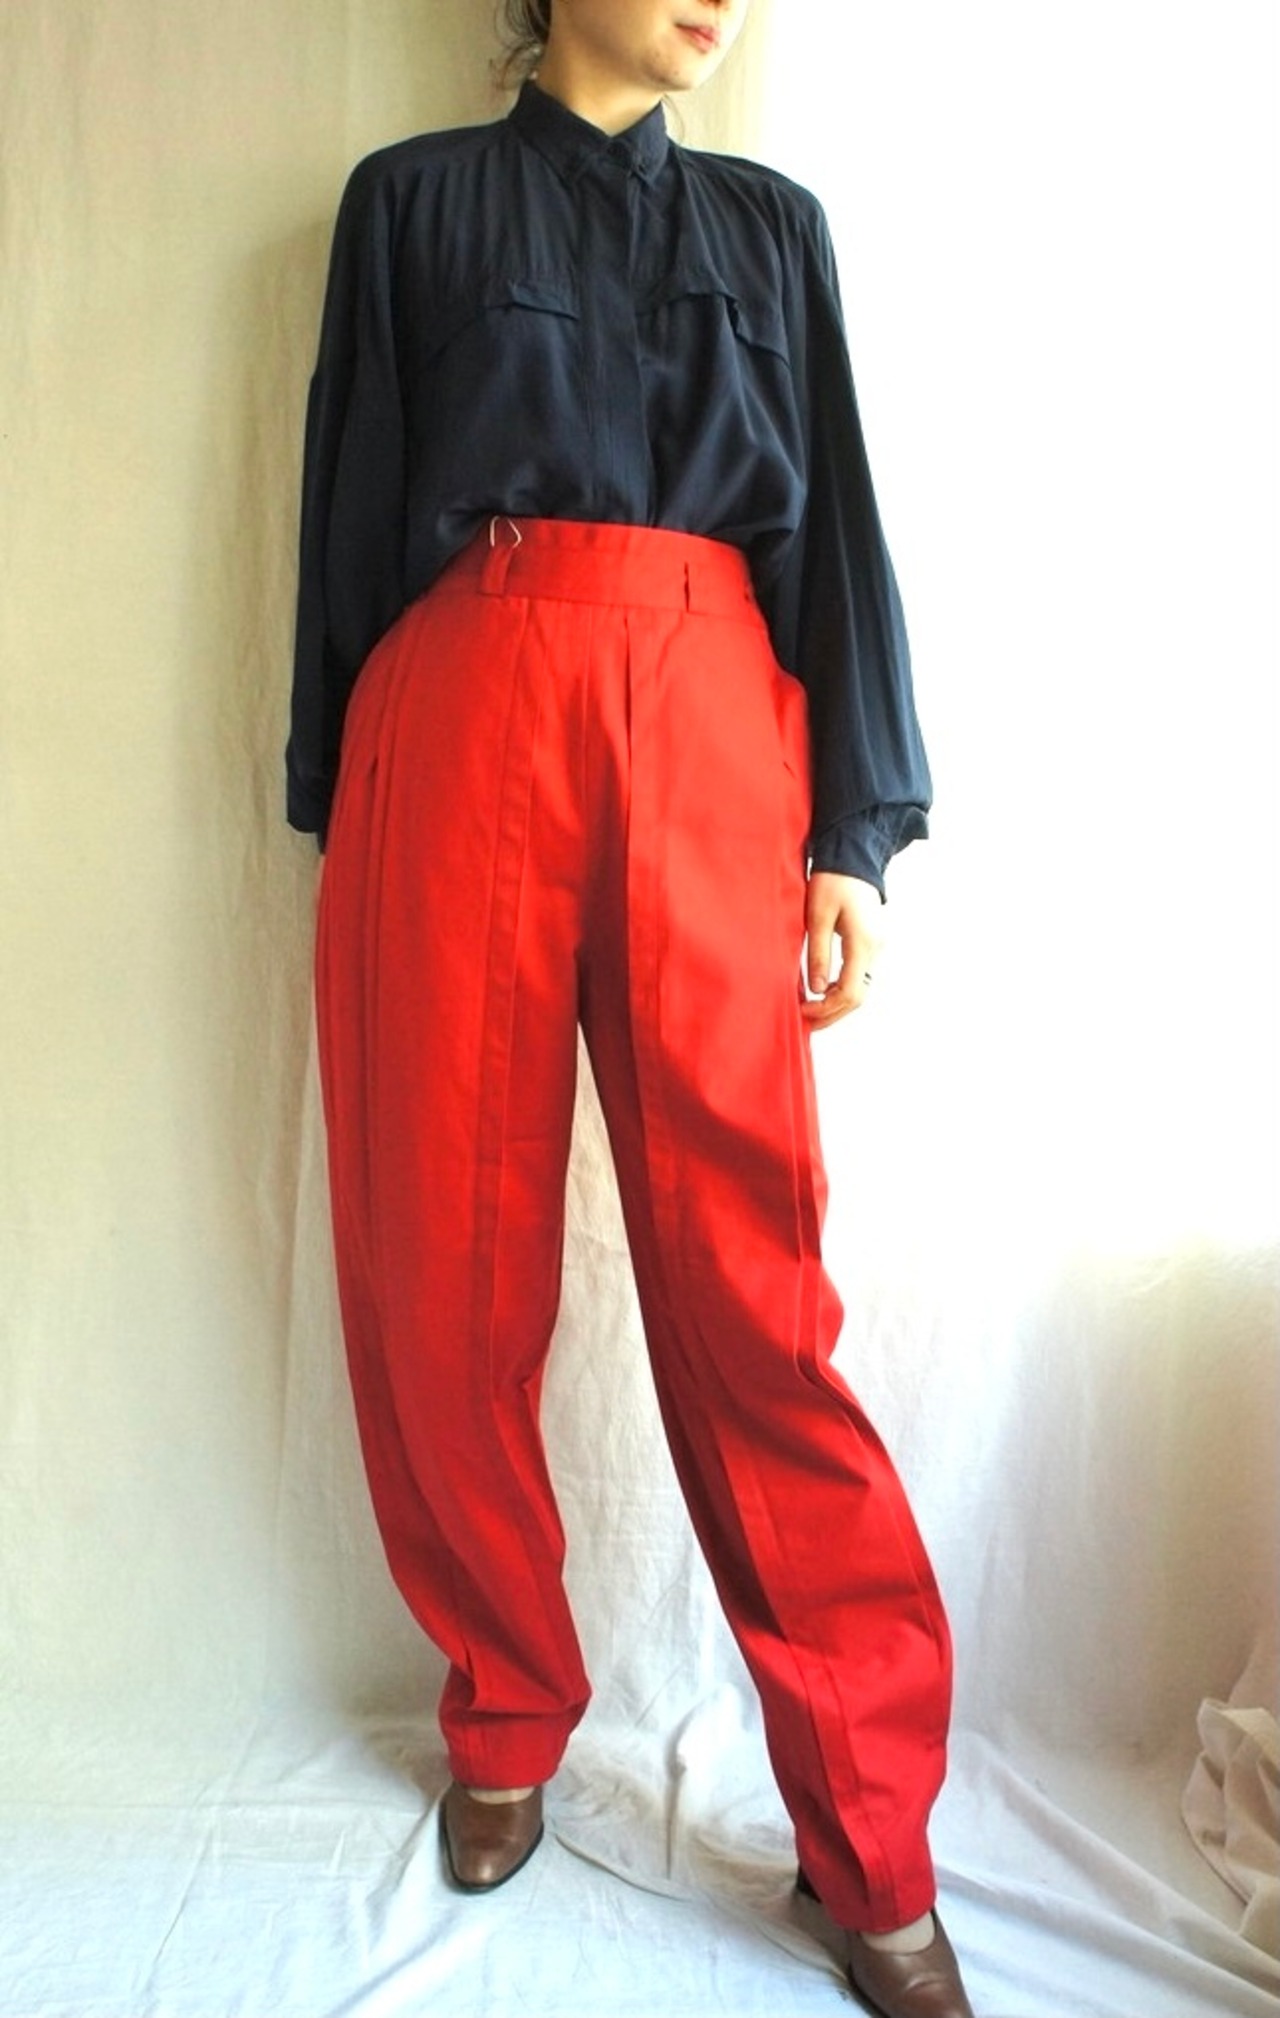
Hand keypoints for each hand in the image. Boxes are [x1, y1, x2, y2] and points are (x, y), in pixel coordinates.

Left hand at [800, 871, 883, 1029]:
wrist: (853, 858)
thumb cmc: (833, 881)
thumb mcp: (818, 916)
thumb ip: (818, 953)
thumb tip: (815, 990)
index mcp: (863, 943)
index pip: (848, 992)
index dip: (825, 1009)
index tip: (801, 1011)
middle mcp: (874, 950)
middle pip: (857, 998)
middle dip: (831, 1014)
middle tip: (805, 1023)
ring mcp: (875, 948)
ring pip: (859, 990)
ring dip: (836, 1005)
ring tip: (810, 1012)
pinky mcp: (870, 945)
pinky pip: (858, 977)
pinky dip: (841, 990)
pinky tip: (821, 992)